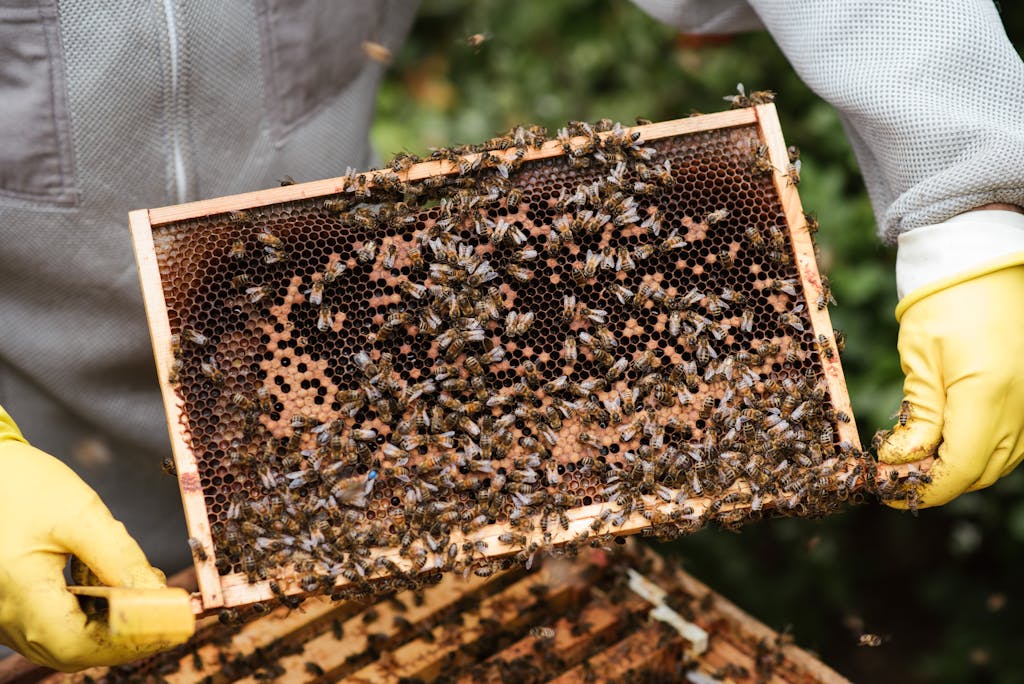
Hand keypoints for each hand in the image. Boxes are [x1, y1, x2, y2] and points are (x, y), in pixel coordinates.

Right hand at [0, 405, 187, 670]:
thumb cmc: (24, 486)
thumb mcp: (81, 514)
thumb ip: (120, 558)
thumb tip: (158, 594)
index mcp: (17, 593)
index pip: (79, 643)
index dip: (130, 639)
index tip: (173, 622)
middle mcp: (3, 616)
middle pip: (73, 649)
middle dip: (126, 632)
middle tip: (165, 606)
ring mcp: (2, 616)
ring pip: (65, 640)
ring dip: (109, 621)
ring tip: (135, 583)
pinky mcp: (8, 608)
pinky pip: (52, 625)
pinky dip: (87, 612)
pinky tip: (102, 579)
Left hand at [876, 266, 1023, 507]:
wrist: (980, 261)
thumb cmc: (942, 302)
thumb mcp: (920, 361)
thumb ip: (917, 417)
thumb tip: (900, 462)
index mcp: (988, 394)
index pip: (960, 469)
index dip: (923, 487)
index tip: (889, 490)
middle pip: (982, 471)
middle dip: (938, 480)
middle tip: (896, 475)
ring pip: (1001, 460)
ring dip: (961, 467)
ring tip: (918, 459)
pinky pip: (1015, 439)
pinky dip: (983, 448)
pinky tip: (951, 439)